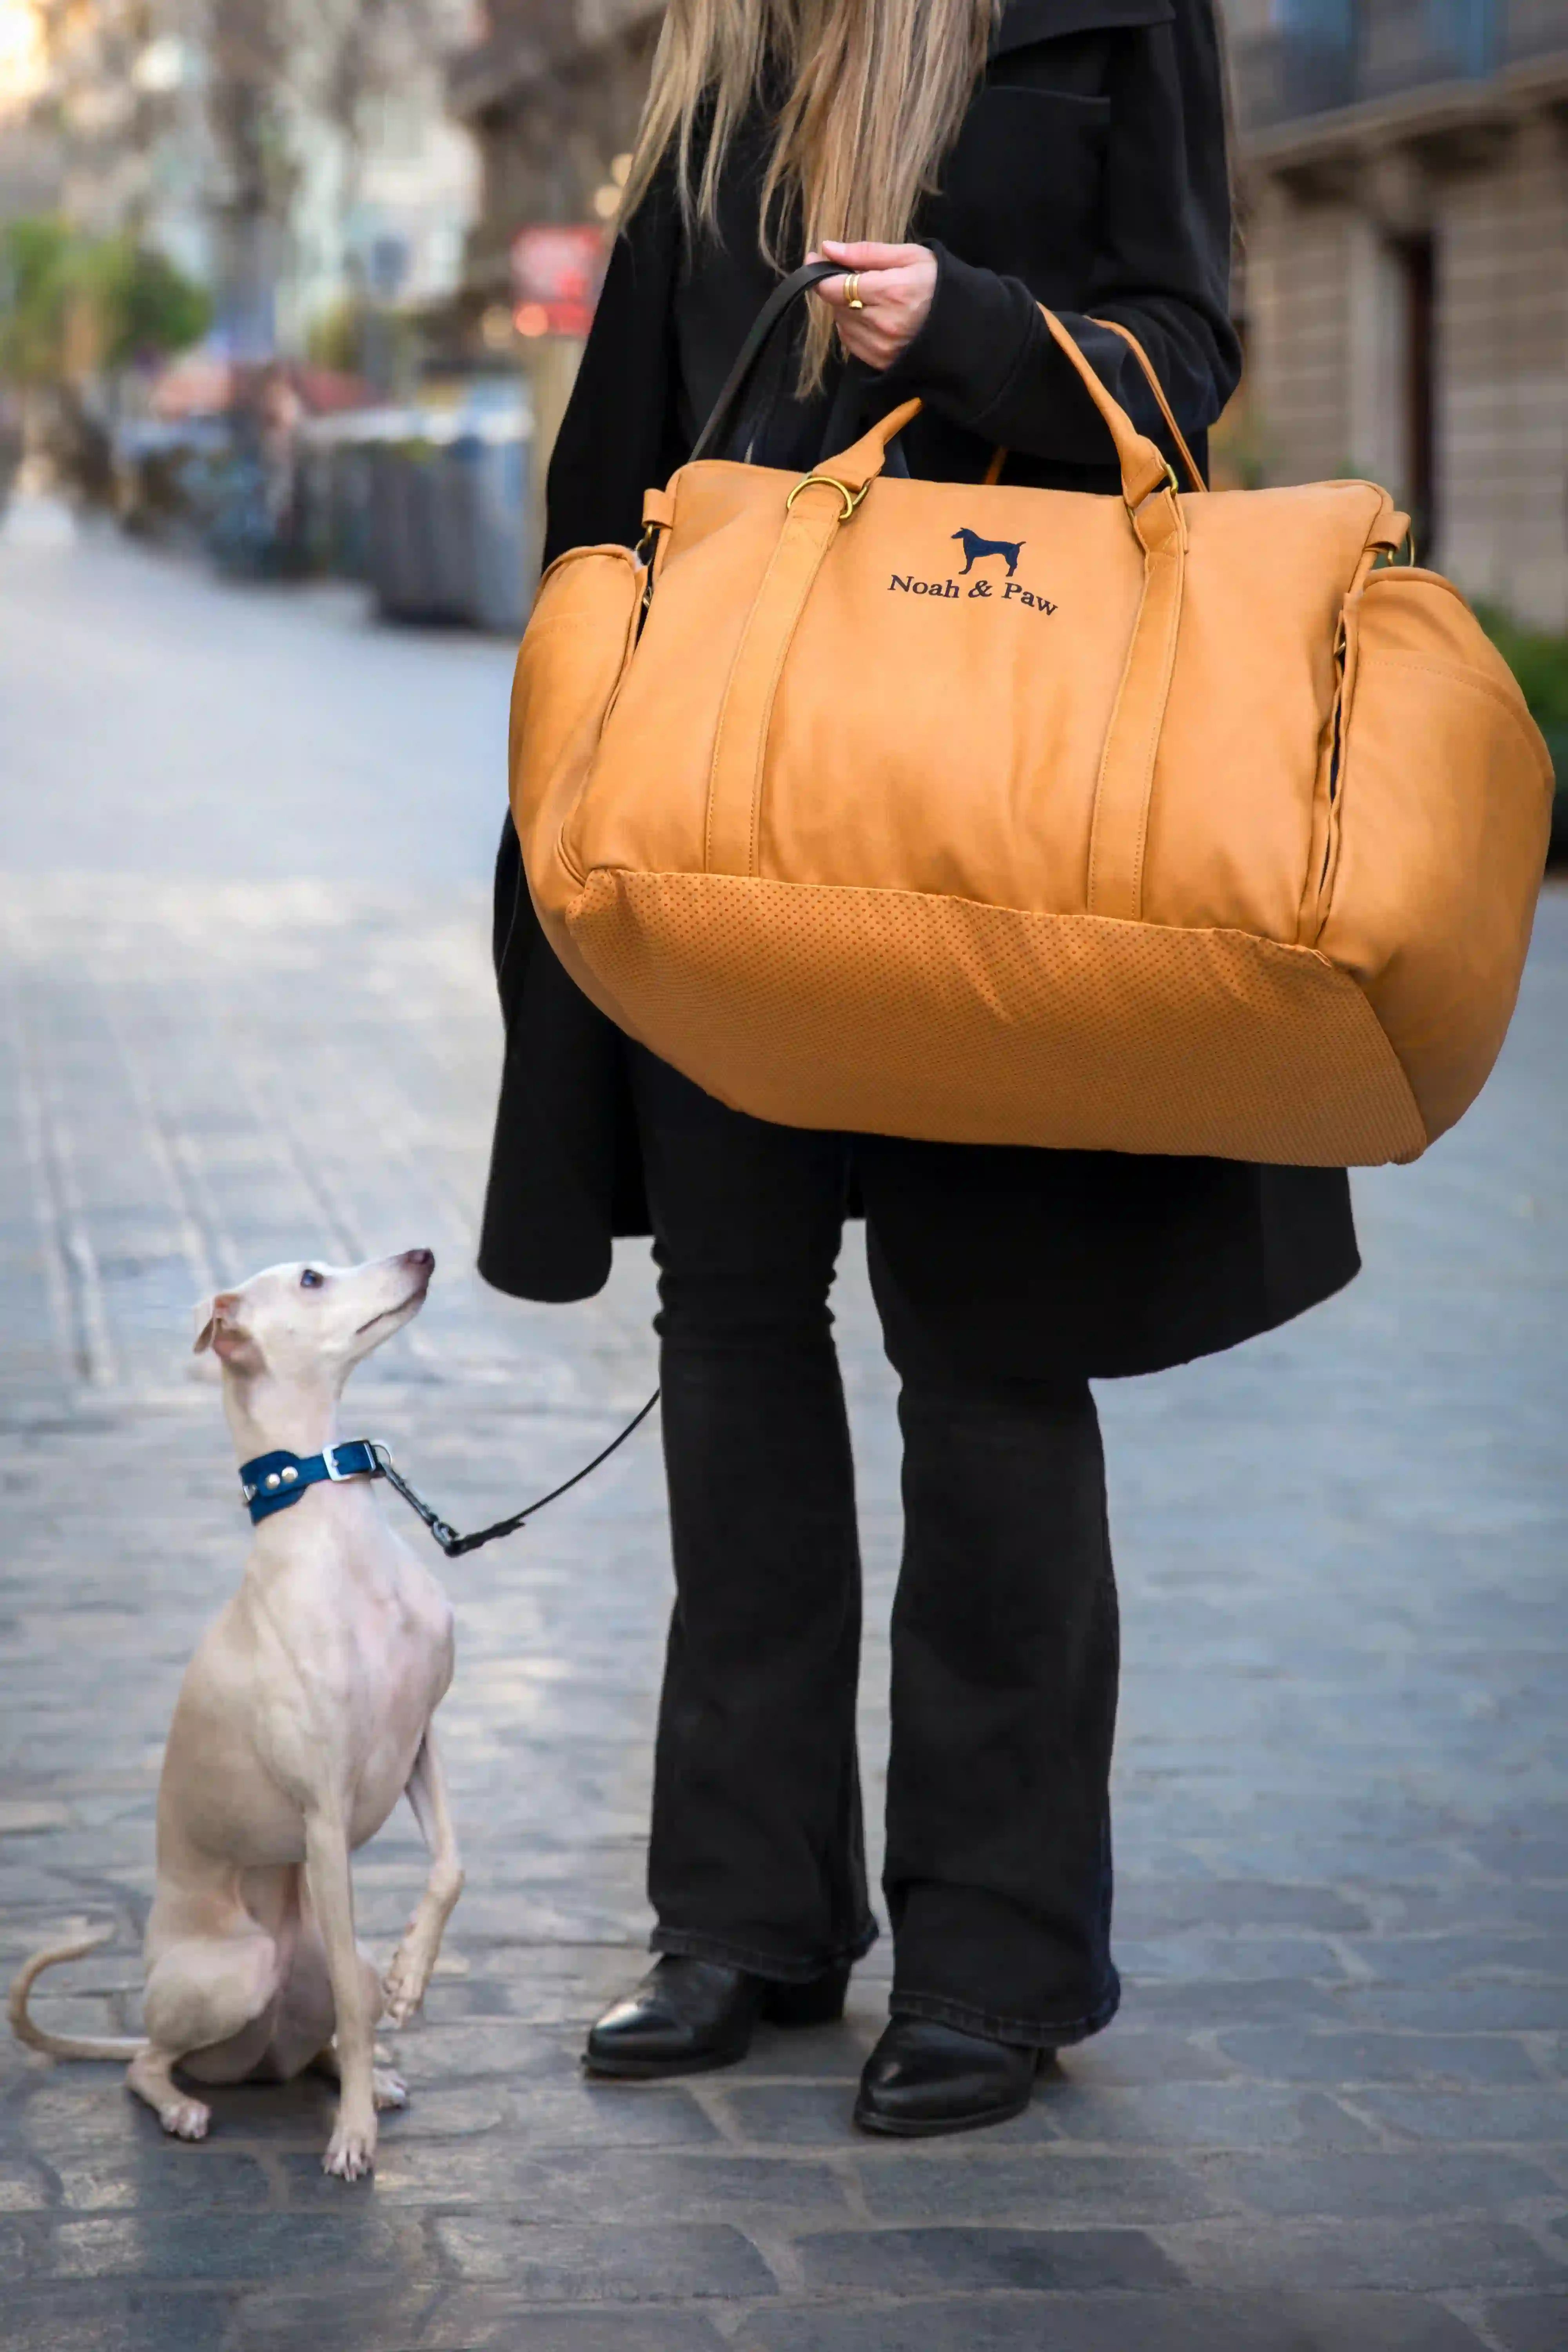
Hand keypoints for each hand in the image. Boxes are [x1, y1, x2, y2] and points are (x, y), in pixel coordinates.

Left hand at [808, 239, 936, 370]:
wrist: (963, 325)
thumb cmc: (938, 284)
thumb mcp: (909, 257)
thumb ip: (866, 253)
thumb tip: (828, 248)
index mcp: (891, 292)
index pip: (836, 287)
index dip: (820, 274)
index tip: (814, 259)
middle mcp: (883, 323)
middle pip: (837, 305)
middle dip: (839, 288)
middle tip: (855, 277)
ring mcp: (881, 347)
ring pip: (842, 324)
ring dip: (846, 308)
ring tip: (870, 298)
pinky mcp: (881, 362)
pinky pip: (851, 342)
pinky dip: (854, 327)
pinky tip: (872, 317)